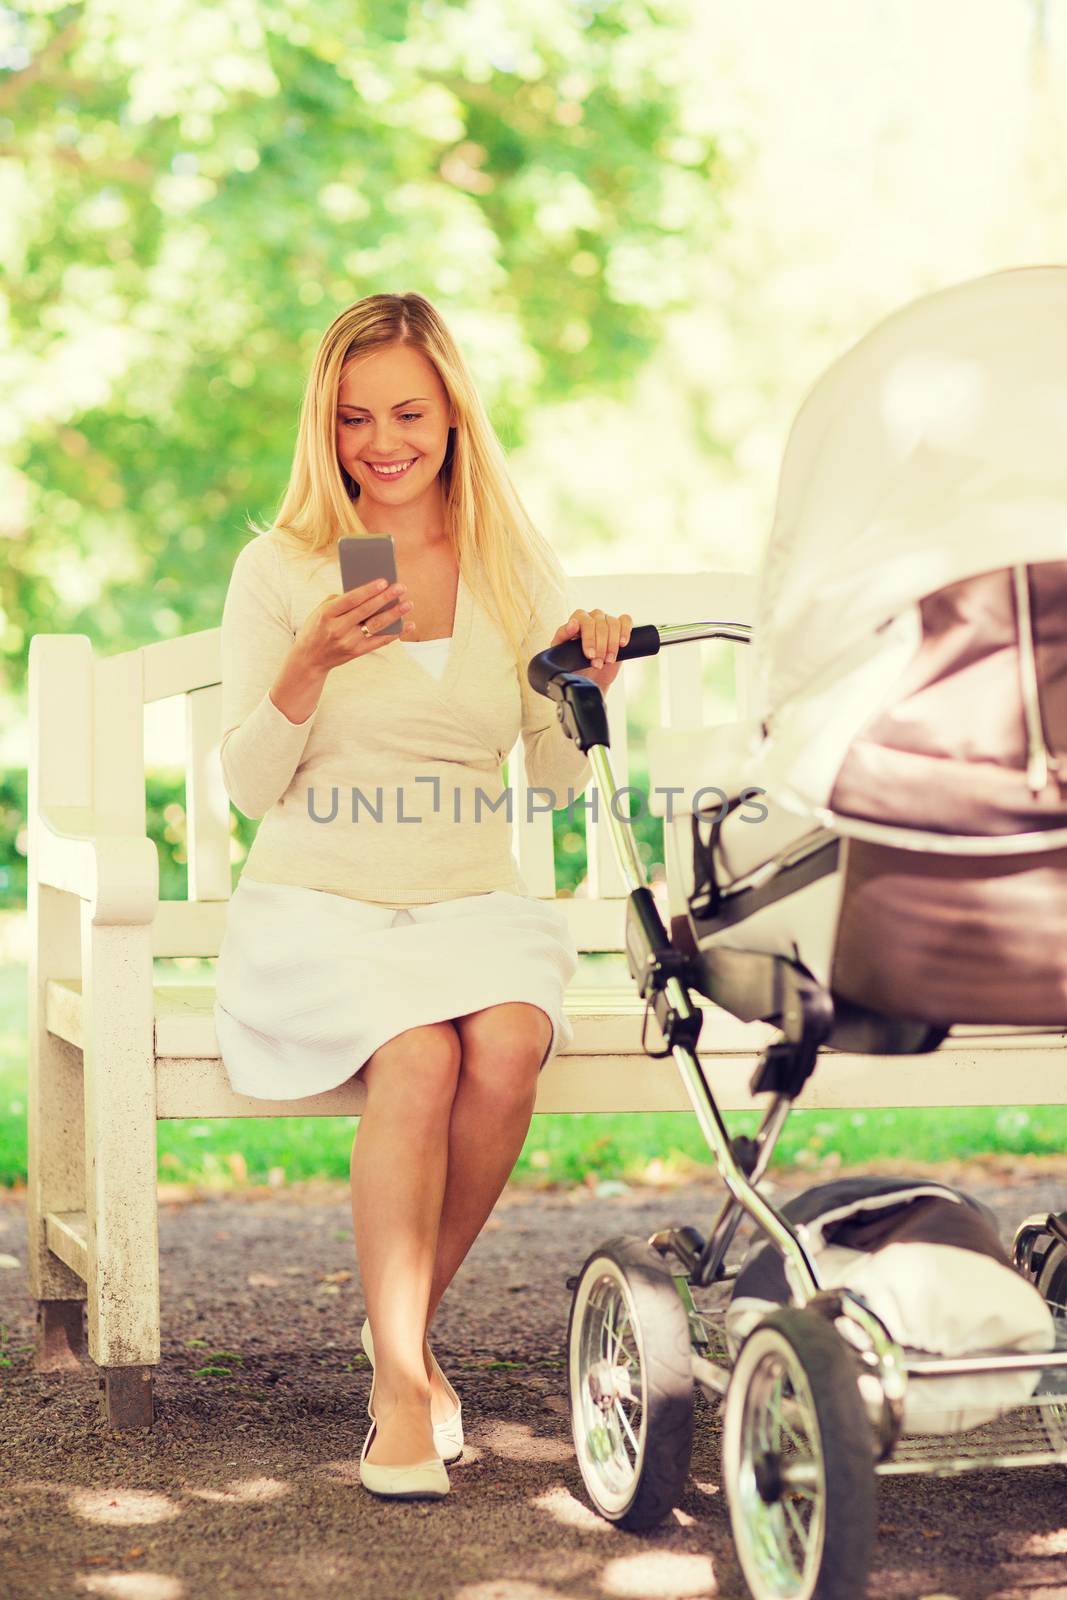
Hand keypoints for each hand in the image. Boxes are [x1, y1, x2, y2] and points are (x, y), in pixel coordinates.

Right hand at [295, 577, 414, 674]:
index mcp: (327, 614)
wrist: (310, 658)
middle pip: (366, 611)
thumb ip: (341, 600)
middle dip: (385, 598)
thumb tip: (369, 591)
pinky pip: (380, 641)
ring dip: (394, 614)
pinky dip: (396, 633)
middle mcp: (338, 628)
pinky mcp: (357, 652)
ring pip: (376, 626)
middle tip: (401, 588)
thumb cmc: (317, 628)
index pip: (351, 600)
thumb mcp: (321, 610)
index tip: (384, 581)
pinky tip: (408, 624)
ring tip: (408, 604)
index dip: (368, 590)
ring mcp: (348, 642)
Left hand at [549, 608, 632, 692]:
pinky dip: (625, 631)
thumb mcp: (562, 651)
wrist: (589, 675)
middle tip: (597, 663)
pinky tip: (622, 644)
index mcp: (577, 619)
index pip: (584, 621)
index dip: (589, 639)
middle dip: (600, 647)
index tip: (589, 655)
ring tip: (608, 660)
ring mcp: (607, 620)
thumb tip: (572, 624)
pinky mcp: (620, 627)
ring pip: (613, 623)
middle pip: (600, 624)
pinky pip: (625, 620)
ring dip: (612, 644)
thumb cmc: (573, 662)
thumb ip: (562, 635)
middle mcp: (592, 617)